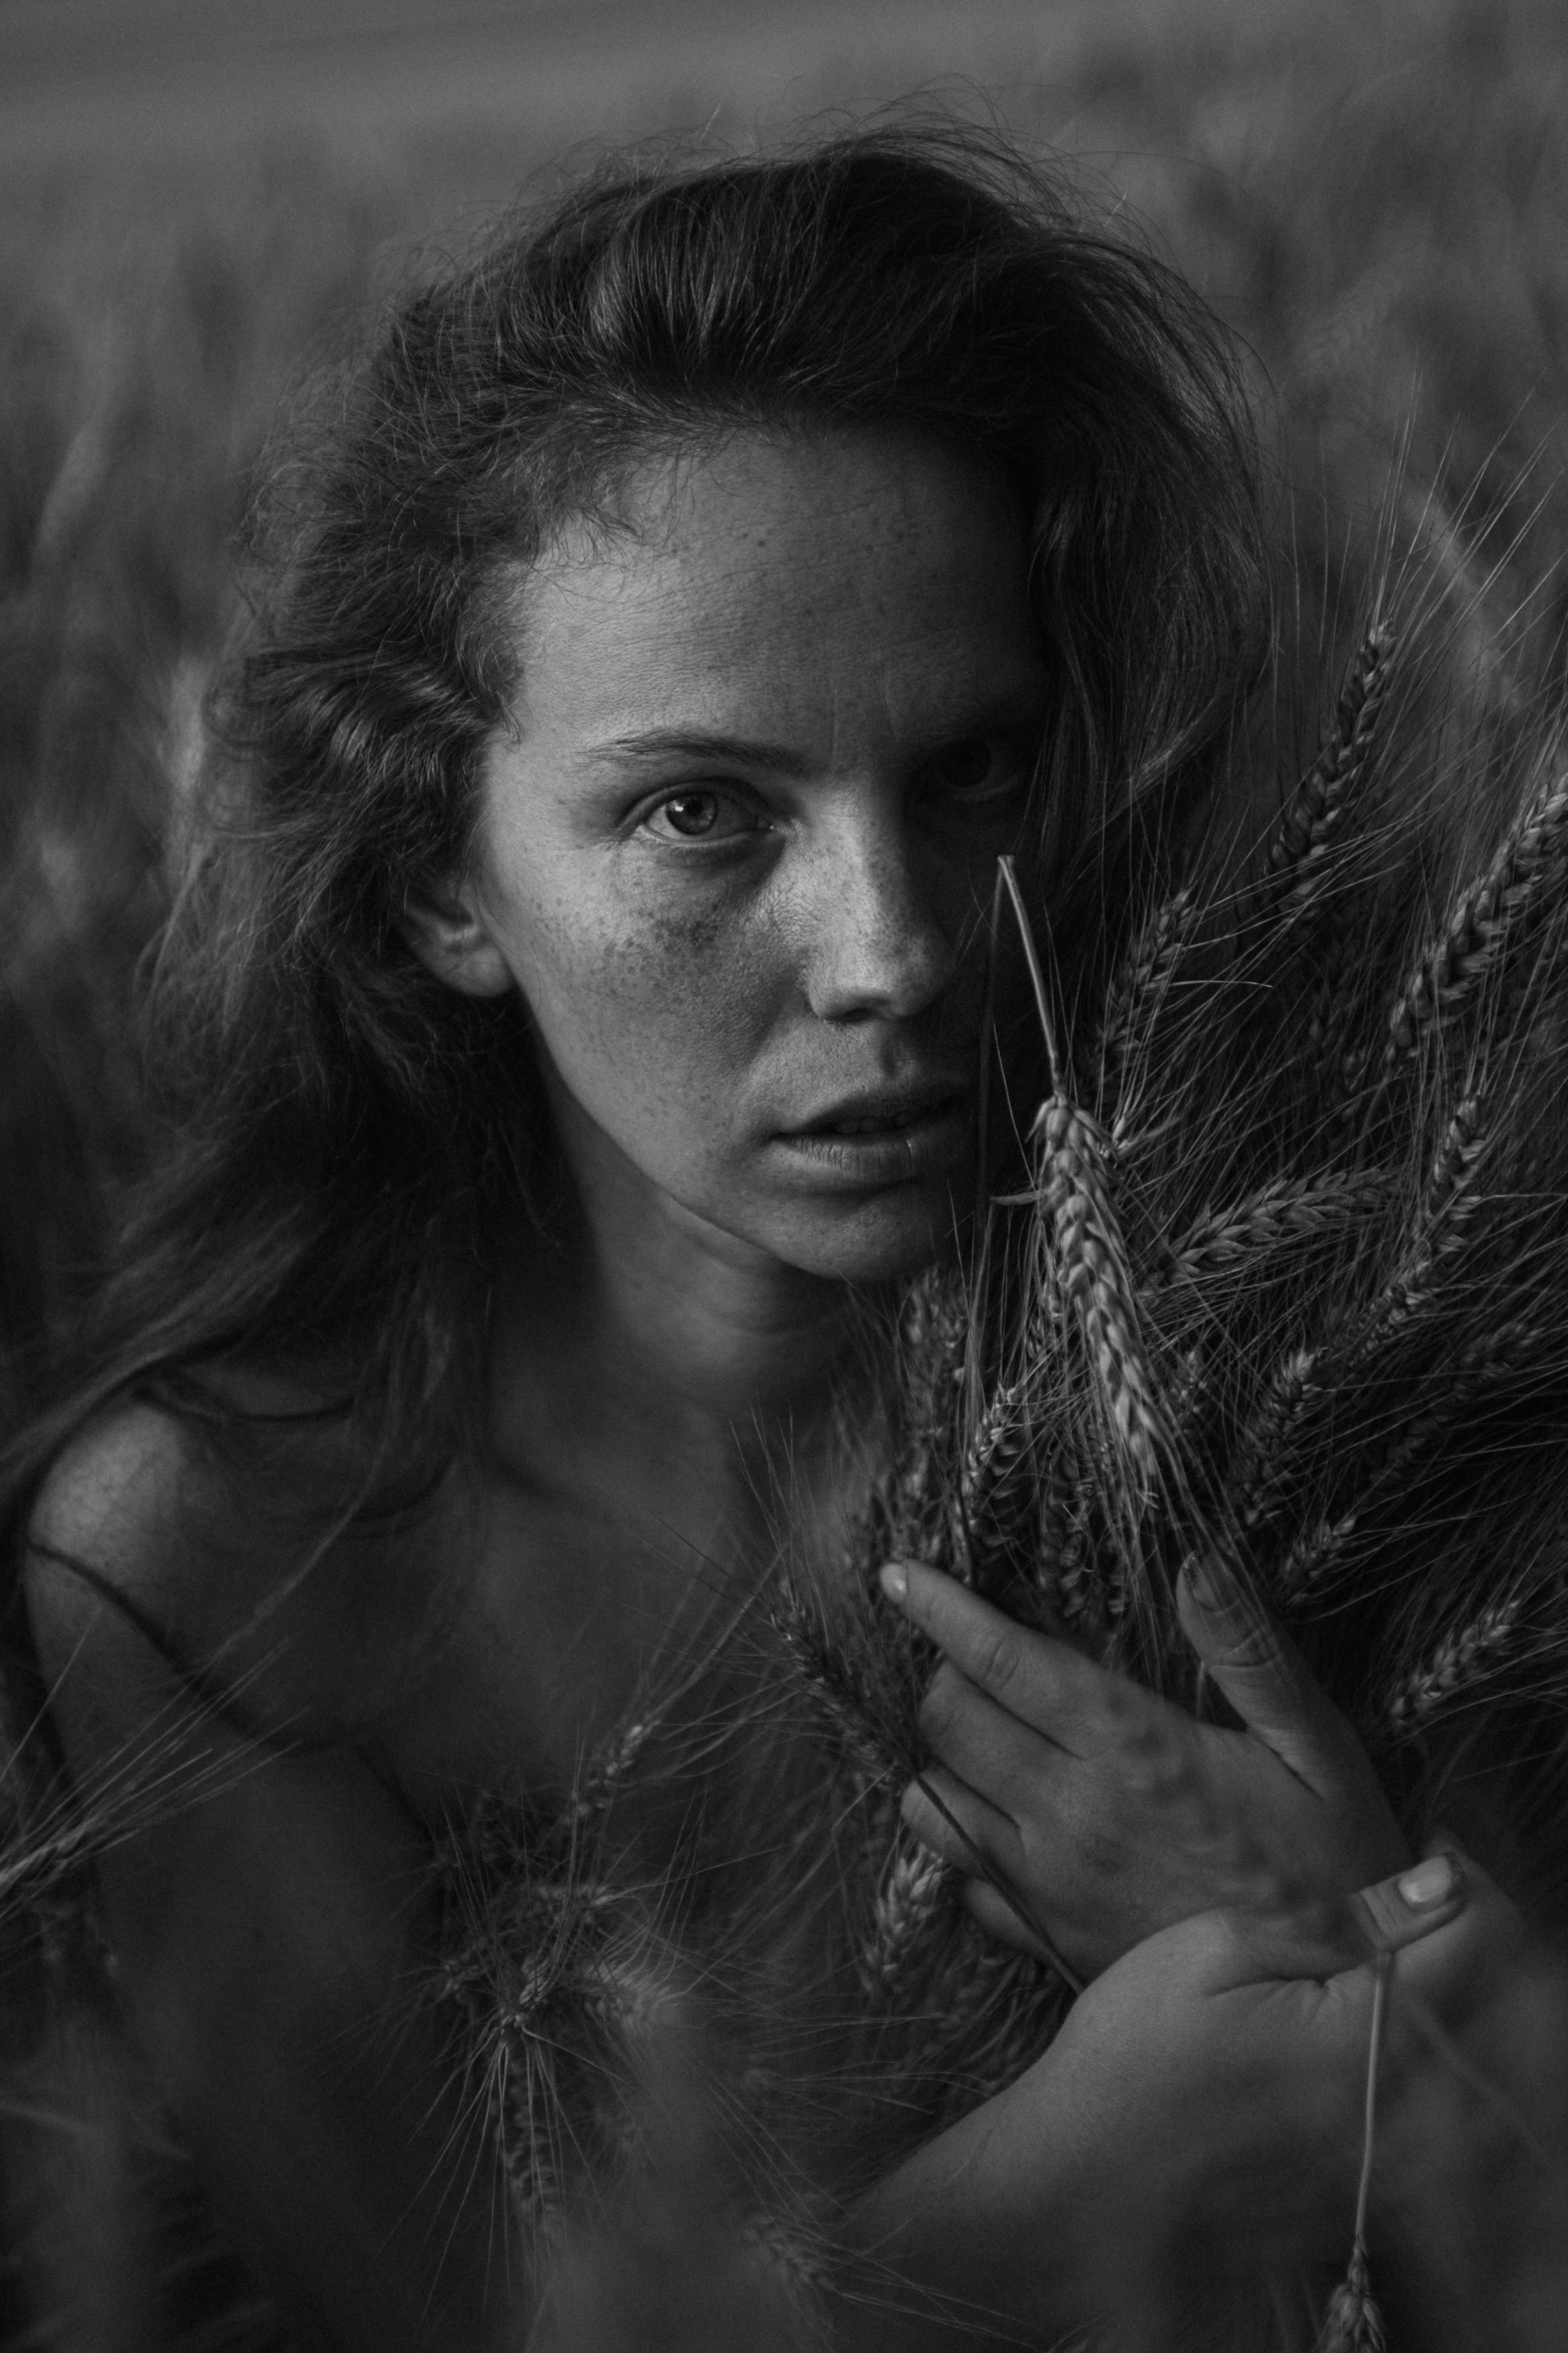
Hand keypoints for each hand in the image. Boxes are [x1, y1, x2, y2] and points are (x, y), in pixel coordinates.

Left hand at [879, 1552, 1405, 1978]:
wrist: (1335, 2011)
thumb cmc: (1337, 1865)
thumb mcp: (1318, 1748)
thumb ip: (1249, 1651)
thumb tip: (1196, 1558)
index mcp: (1131, 1750)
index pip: (1000, 1661)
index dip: (939, 1608)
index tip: (899, 1575)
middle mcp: (1070, 1815)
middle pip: (946, 1721)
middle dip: (944, 1673)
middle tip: (978, 1658)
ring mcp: (1049, 1886)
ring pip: (931, 1801)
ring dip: (943, 1757)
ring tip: (983, 1732)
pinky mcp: (1047, 1942)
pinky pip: (962, 1881)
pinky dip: (963, 1840)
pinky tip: (1003, 1820)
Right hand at [1045, 1841, 1503, 2282]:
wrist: (1085, 2185)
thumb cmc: (1133, 2055)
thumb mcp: (1217, 1950)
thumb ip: (1337, 1921)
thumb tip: (1436, 1883)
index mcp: (1367, 2039)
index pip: (1479, 1942)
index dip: (1459, 1882)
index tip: (1422, 1855)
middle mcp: (1399, 2113)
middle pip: (1489, 2002)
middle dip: (1459, 1940)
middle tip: (1403, 1902)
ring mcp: (1389, 2163)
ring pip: (1468, 2062)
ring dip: (1446, 2001)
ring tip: (1383, 1963)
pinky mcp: (1367, 2193)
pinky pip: (1428, 2115)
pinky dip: (1420, 2064)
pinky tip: (1358, 2033)